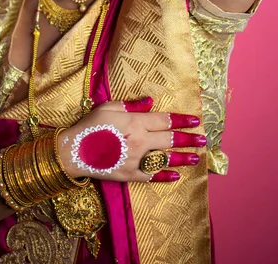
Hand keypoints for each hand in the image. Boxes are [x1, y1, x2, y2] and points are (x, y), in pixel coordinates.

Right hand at [58, 97, 205, 183]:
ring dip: (183, 158)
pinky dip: (164, 176)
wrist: (74, 150)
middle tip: (203, 139)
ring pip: (165, 158)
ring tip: (196, 157)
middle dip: (188, 139)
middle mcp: (140, 140)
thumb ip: (131, 104)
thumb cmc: (90, 124)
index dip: (181, 120)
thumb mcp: (109, 107)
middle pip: (170, 139)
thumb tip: (150, 101)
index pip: (165, 120)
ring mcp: (137, 159)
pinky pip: (151, 176)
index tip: (195, 121)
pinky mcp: (130, 174)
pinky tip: (176, 176)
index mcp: (135, 121)